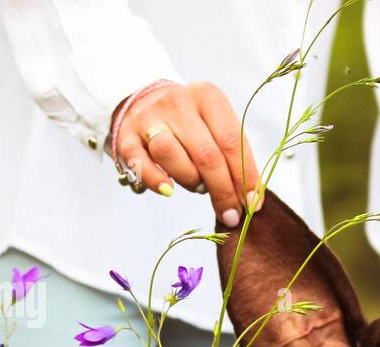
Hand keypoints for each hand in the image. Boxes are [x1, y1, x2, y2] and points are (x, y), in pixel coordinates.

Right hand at [115, 81, 260, 225]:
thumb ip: (234, 157)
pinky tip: (168, 190)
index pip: (232, 141)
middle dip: (222, 191)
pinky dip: (155, 180)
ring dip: (190, 180)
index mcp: (208, 97)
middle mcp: (178, 102)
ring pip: (170, 153)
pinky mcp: (126, 135)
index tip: (253, 204)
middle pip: (206, 153)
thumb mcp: (216, 127)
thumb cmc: (191, 124)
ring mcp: (149, 117)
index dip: (245, 177)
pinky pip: (140, 162)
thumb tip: (252, 200)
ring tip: (197, 186)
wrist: (145, 100)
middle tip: (231, 215)